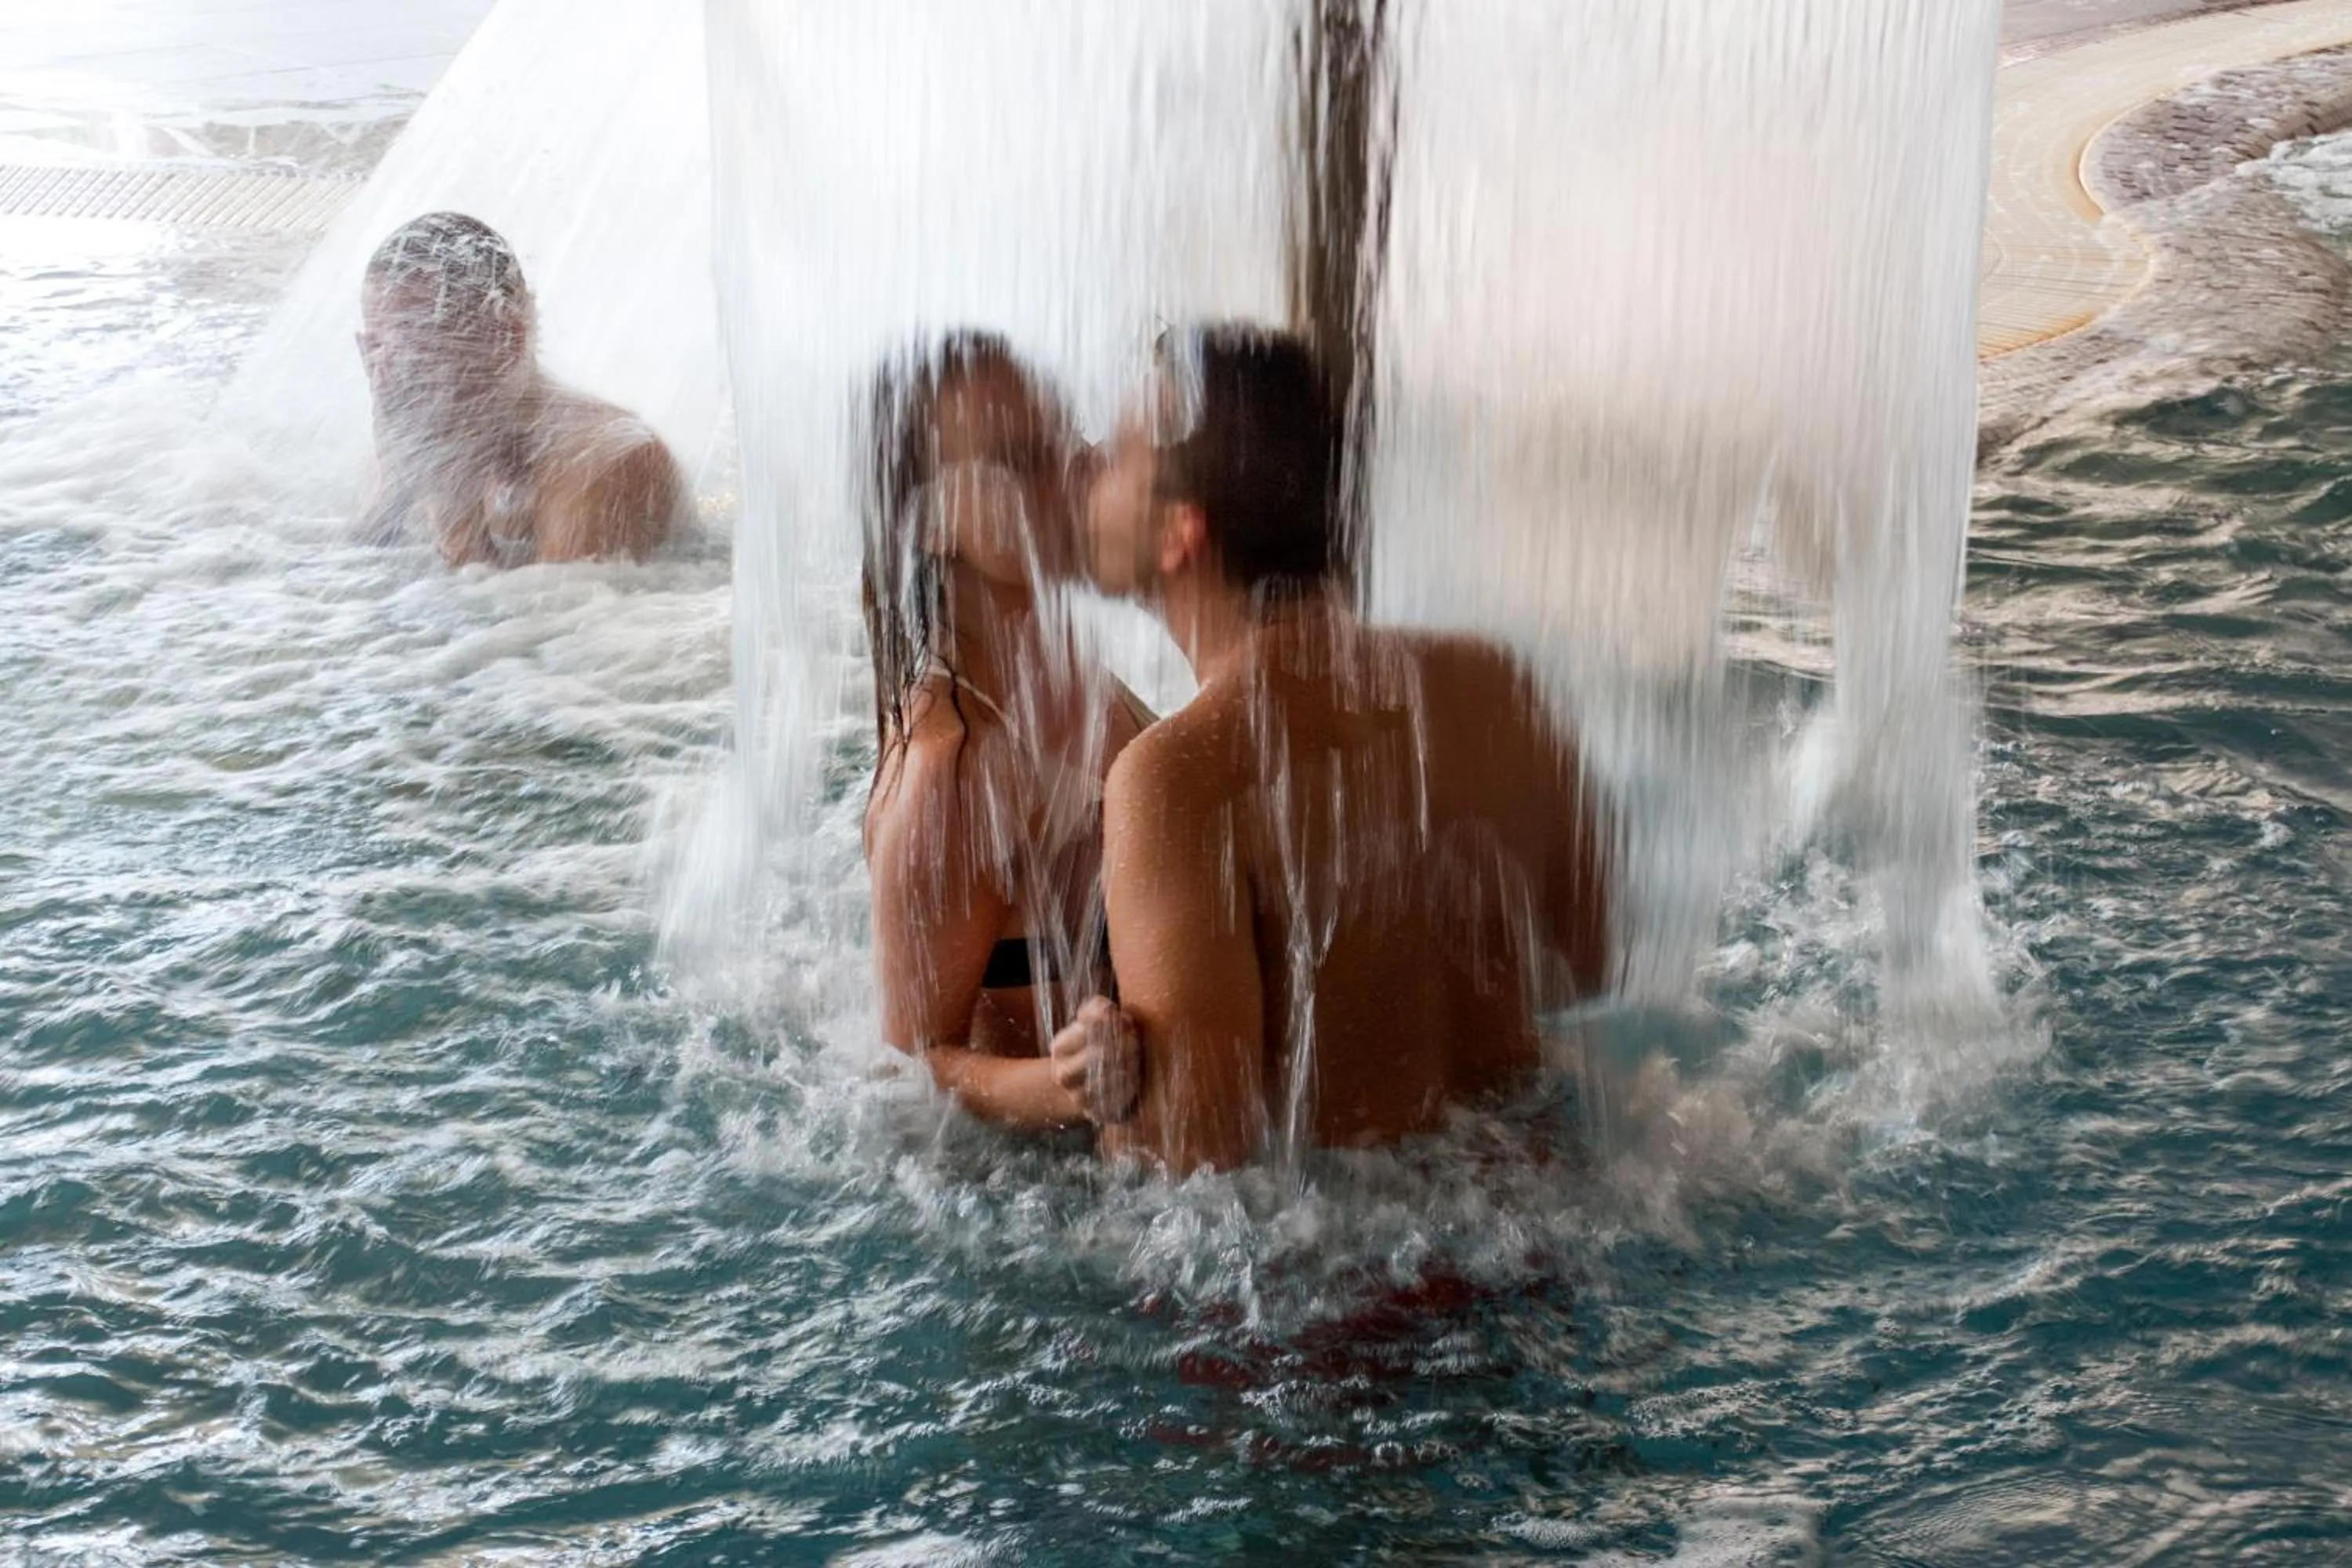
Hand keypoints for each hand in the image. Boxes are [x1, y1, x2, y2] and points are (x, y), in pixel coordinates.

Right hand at [1049, 996, 1140, 1125]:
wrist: (1098, 1083)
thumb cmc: (1102, 1043)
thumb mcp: (1096, 1020)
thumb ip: (1099, 1008)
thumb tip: (1107, 1011)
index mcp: (1060, 1047)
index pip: (1089, 1028)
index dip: (1114, 1023)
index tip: (1127, 1022)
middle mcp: (1063, 1074)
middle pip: (1099, 1054)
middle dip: (1124, 1044)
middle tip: (1135, 1042)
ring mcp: (1078, 1097)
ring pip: (1109, 1077)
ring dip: (1129, 1064)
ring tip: (1136, 1058)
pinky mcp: (1097, 1113)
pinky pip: (1118, 1097)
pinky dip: (1130, 1084)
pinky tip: (1135, 1076)